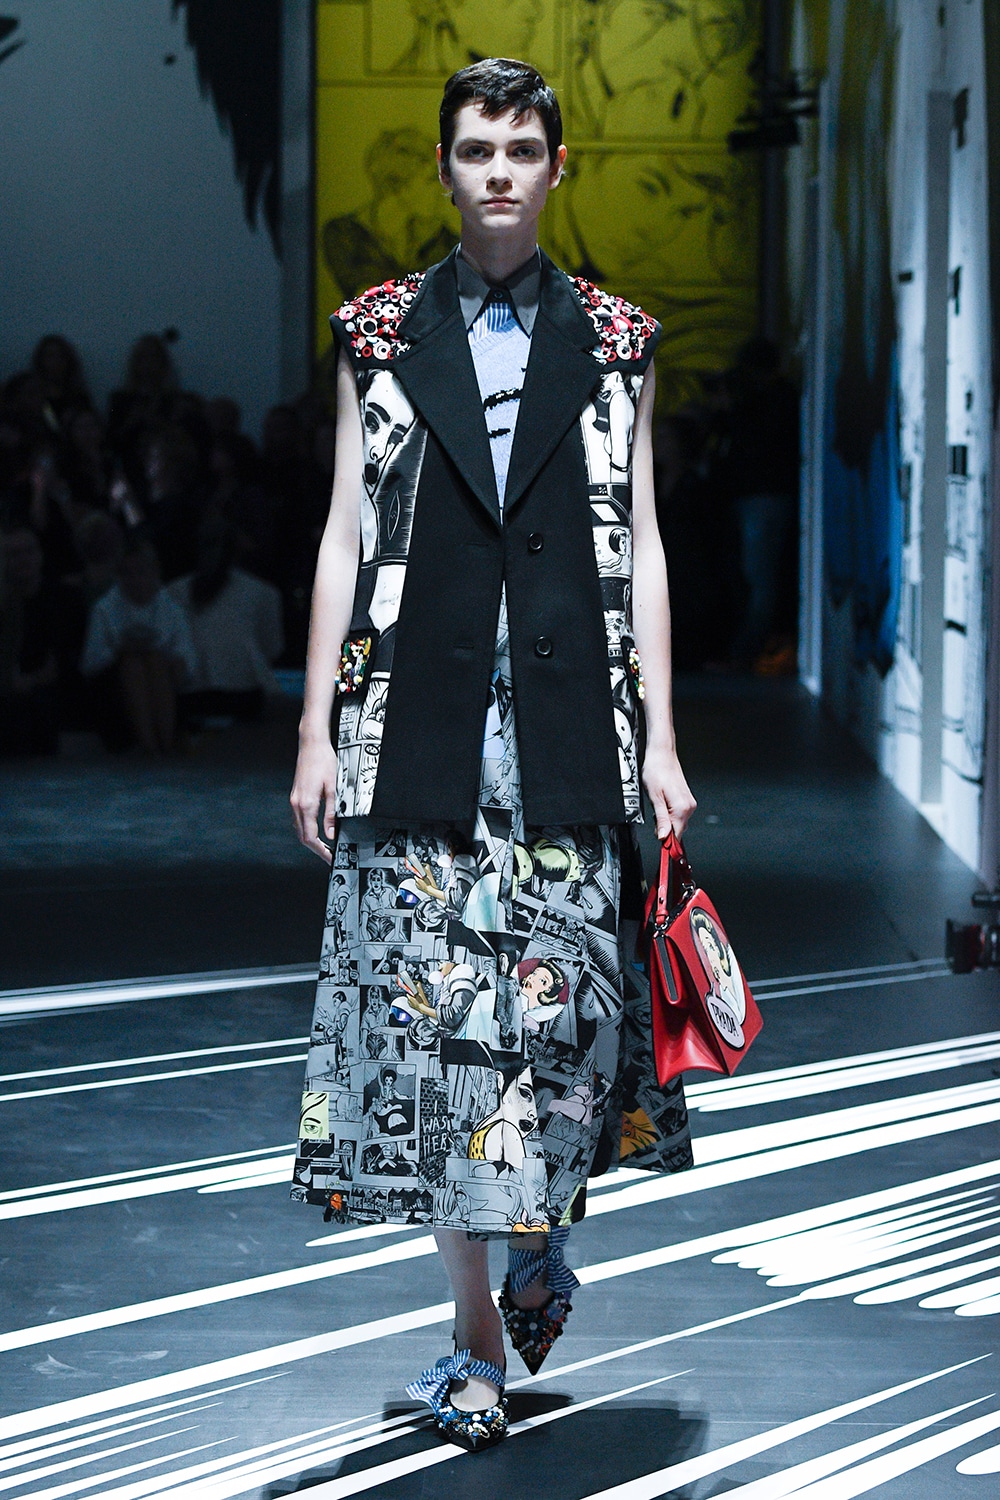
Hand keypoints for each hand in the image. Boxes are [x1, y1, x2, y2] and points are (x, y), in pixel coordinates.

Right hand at [290, 737, 338, 863]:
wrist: (311, 745)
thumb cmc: (324, 762)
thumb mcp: (334, 788)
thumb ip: (332, 813)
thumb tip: (332, 833)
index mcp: (306, 804)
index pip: (310, 837)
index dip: (321, 851)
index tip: (330, 858)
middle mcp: (296, 804)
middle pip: (302, 836)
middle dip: (315, 849)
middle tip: (329, 856)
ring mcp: (294, 800)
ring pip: (299, 829)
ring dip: (310, 840)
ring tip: (325, 846)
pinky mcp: (295, 796)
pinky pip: (298, 820)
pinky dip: (306, 829)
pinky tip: (316, 830)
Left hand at [642, 742, 696, 839]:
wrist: (661, 754)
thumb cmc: (656, 771)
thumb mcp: (654, 798)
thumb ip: (661, 819)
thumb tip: (664, 837)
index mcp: (682, 808)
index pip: (677, 835)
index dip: (666, 842)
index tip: (660, 849)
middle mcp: (689, 806)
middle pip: (677, 830)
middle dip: (665, 829)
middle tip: (653, 819)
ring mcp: (689, 802)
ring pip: (677, 822)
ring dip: (666, 821)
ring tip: (657, 806)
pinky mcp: (686, 799)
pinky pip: (678, 814)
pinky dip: (669, 814)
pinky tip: (662, 804)